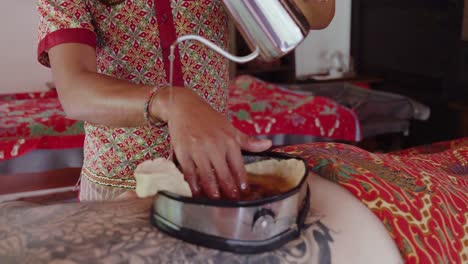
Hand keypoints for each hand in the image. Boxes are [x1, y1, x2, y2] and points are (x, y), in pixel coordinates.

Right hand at [153, 87, 271, 198]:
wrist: (184, 106)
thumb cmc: (209, 119)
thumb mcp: (230, 128)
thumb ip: (248, 141)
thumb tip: (268, 145)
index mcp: (229, 140)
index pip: (238, 166)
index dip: (241, 182)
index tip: (244, 193)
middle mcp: (215, 145)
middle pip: (223, 174)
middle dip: (228, 190)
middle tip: (232, 202)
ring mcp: (198, 149)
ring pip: (206, 175)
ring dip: (212, 191)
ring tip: (216, 201)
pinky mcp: (183, 152)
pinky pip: (189, 172)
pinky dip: (193, 184)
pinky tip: (197, 192)